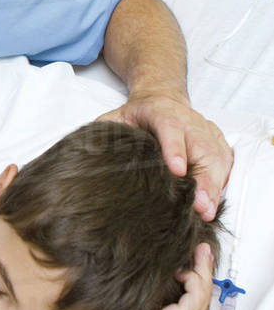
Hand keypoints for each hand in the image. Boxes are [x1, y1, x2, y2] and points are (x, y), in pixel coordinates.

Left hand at [96, 90, 231, 219]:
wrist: (161, 98)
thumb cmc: (135, 116)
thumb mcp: (113, 119)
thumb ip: (103, 135)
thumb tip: (84, 157)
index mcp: (159, 111)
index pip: (169, 128)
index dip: (174, 149)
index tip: (177, 171)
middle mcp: (187, 119)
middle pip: (200, 147)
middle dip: (202, 178)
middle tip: (200, 206)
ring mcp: (205, 129)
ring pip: (216, 157)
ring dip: (214, 185)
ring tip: (207, 211)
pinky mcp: (216, 141)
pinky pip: (225, 162)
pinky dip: (221, 182)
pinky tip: (213, 202)